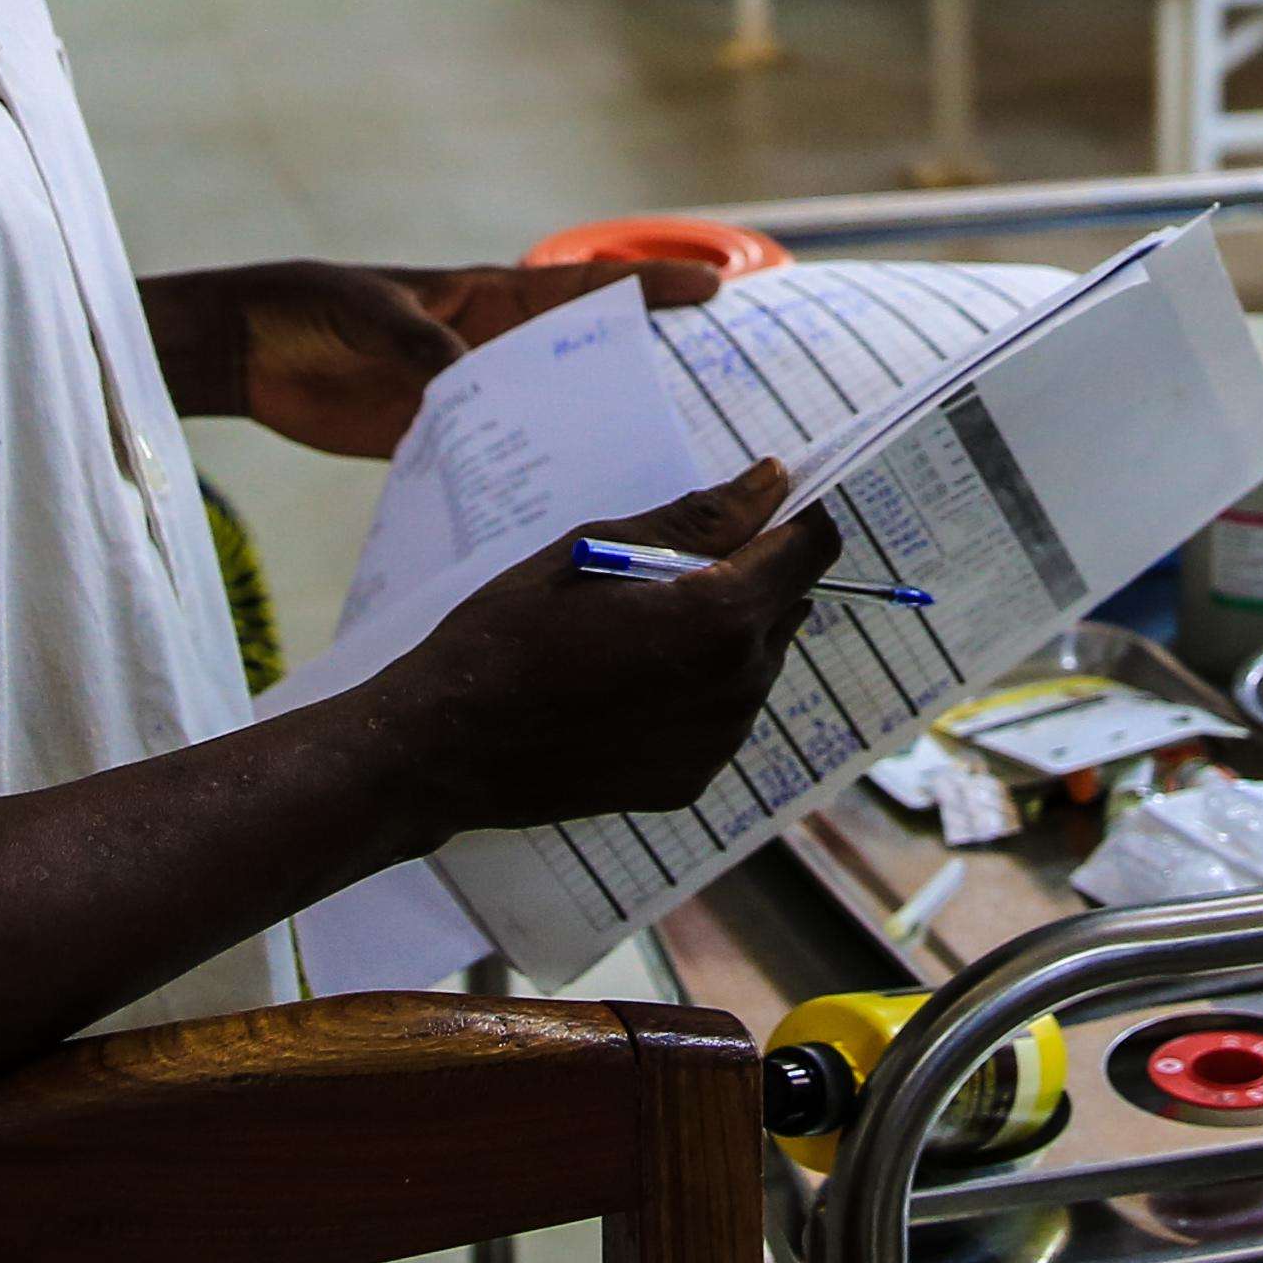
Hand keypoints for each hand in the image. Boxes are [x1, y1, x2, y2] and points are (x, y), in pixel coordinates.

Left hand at [141, 257, 723, 457]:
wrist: (245, 351)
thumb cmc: (309, 306)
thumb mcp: (367, 311)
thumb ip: (419, 340)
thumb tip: (468, 374)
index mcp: (484, 300)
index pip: (580, 288)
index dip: (645, 284)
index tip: (715, 285)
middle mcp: (488, 349)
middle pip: (580, 360)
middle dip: (643, 372)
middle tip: (720, 399)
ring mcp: (464, 400)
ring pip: (545, 418)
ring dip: (589, 438)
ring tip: (657, 470)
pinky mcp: (429, 446)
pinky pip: (491, 465)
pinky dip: (522, 486)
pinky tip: (561, 516)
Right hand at [370, 461, 834, 831]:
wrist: (450, 746)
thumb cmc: (512, 631)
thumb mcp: (598, 549)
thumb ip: (699, 519)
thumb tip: (772, 482)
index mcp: (720, 616)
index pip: (812, 549)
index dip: (793, 518)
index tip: (755, 509)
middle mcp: (739, 684)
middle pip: (786, 606)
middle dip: (747, 577)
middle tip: (662, 572)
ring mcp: (719, 742)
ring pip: (756, 662)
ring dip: (721, 635)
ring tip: (632, 633)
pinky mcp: (693, 780)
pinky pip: (722, 715)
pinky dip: (694, 690)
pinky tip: (626, 686)